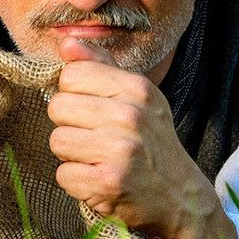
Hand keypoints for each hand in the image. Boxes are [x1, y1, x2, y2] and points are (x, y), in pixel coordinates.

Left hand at [46, 38, 238, 238]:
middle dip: (70, 126)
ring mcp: (120, 150)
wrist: (181, 197)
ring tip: (98, 160)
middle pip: (58, 107)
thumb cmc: (152, 143)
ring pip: (57, 141)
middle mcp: (130, 115)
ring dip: (71, 156)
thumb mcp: (137, 97)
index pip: (71, 75)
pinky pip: (63, 175)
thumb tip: (66, 41)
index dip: (74, 95)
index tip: (93, 111)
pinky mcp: (109, 183)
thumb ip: (100, 66)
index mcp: (136, 88)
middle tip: (96, 139)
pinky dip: (77, 183)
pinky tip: (100, 181)